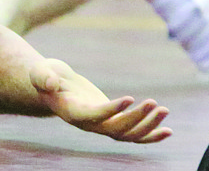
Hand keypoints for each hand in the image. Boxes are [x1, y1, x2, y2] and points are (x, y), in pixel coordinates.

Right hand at [31, 58, 171, 142]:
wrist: (53, 86)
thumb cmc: (46, 76)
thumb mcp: (41, 72)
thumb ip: (44, 77)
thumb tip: (51, 82)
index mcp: (72, 113)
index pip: (94, 116)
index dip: (111, 110)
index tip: (129, 98)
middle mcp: (88, 125)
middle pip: (115, 130)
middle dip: (136, 119)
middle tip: (153, 103)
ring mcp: (101, 126)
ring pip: (128, 135)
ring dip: (148, 126)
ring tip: (164, 110)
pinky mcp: (112, 122)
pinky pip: (134, 135)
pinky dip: (151, 135)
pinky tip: (167, 130)